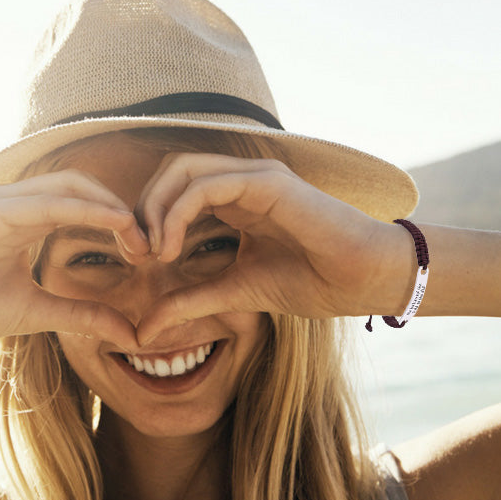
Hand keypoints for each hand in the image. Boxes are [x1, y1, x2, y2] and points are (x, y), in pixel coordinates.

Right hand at [0, 171, 149, 358]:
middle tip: (151, 244)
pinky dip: (81, 210)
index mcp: (22, 220)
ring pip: (67, 187)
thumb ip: (79, 314)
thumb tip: (129, 332)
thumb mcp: (33, 312)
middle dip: (121, 211)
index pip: (82, 203)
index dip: (119, 222)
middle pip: (82, 187)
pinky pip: (42, 203)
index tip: (148, 253)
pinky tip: (112, 226)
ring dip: (109, 208)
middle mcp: (11, 203)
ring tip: (138, 236)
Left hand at [134, 153, 412, 343]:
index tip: (140, 261)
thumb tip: (143, 330)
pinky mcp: (266, 182)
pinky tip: (172, 248)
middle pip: (170, 170)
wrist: (363, 281)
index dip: (147, 218)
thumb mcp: (234, 293)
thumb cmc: (312, 282)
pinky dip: (178, 213)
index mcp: (234, 198)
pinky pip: (206, 185)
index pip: (173, 187)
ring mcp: (255, 175)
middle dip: (143, 208)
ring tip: (155, 251)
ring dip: (156, 209)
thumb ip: (189, 303)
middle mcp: (241, 178)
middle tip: (137, 252)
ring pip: (182, 168)